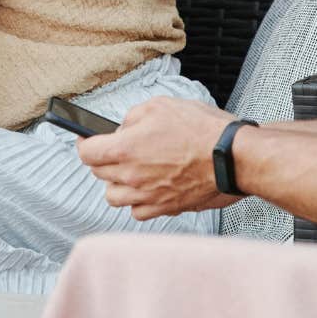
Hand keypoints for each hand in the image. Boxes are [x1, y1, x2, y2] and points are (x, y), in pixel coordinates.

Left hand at [76, 97, 238, 219]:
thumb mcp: (160, 106)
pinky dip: (137, 201)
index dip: (84, 143)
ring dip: (116, 183)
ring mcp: (147, 196)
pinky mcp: (164, 208)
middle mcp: (131, 177)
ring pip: (114, 197)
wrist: (232, 157)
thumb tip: (123, 128)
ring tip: (130, 170)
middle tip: (116, 149)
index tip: (87, 139)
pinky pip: (137, 211)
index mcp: (124, 150)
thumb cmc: (202, 130)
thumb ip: (132, 118)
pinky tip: (147, 187)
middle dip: (103, 160)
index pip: (86, 153)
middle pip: (98, 174)